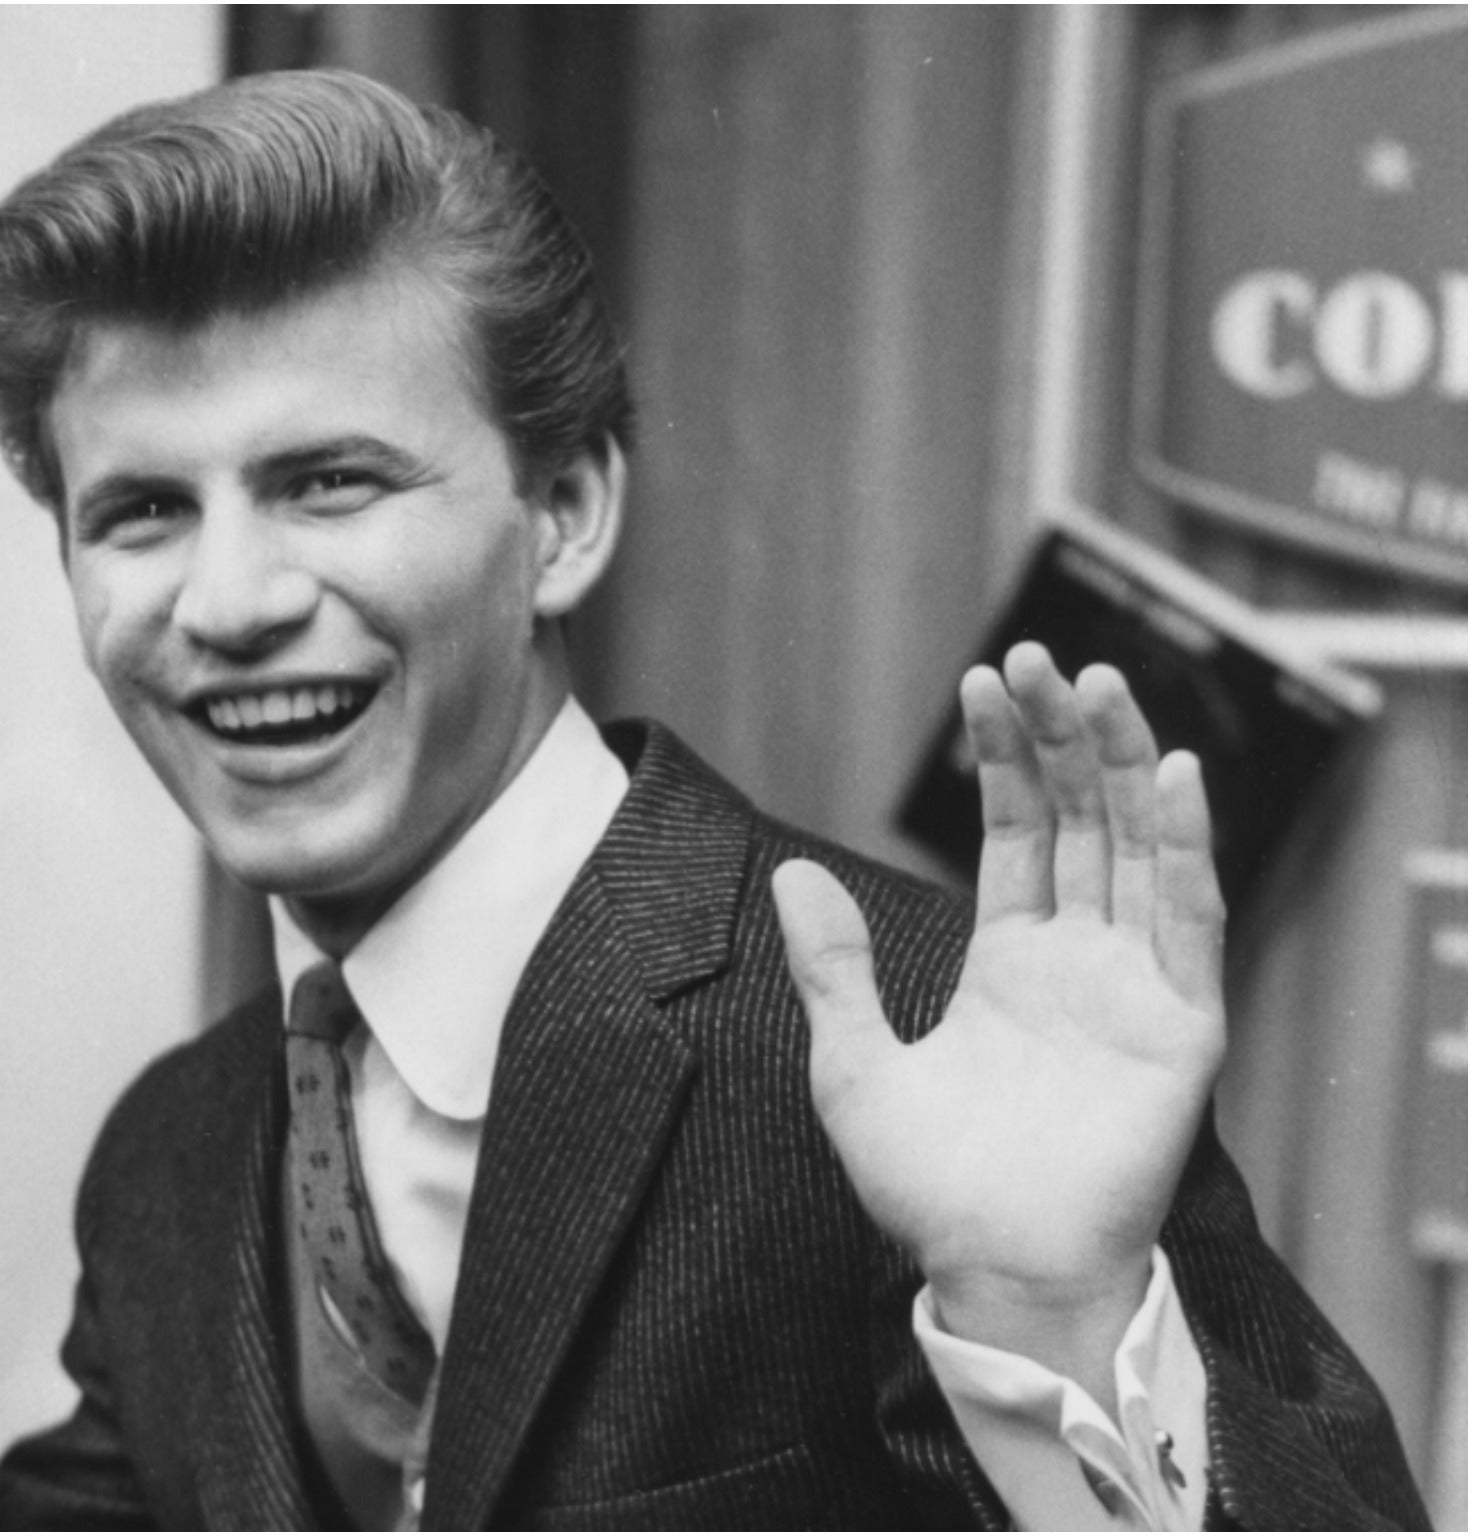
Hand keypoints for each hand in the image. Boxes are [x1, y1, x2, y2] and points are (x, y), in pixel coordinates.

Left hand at [771, 643, 1225, 1400]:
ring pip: (1139, 848)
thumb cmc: (925, 1187)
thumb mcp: (851, 1062)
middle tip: (1040, 653)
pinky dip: (1190, 850)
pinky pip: (1191, 923)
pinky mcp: (1179, 1030)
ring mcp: (1132, 988)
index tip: (987, 681)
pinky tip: (1178, 777)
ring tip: (1099, 684)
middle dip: (1064, 736)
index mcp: (1008, 962)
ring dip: (1125, 765)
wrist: (990, 1273)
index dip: (1006, 757)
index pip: (1019, 831)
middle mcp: (1077, 961)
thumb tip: (791, 871)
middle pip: (1083, 819)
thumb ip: (833, 965)